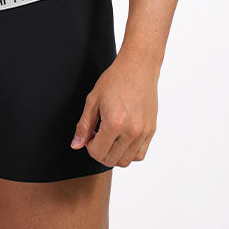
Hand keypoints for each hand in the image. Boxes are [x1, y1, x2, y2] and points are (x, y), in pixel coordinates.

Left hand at [70, 50, 158, 166]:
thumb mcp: (93, 100)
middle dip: (99, 152)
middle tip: (97, 136)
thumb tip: (76, 145)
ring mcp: (143, 132)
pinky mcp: (151, 130)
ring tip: (110, 137)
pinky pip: (140, 154)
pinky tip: (122, 138)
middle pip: (111, 160)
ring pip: (126, 161)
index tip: (89, 135)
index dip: (88, 146)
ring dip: (114, 154)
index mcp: (115, 123)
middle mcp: (132, 131)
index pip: (97, 153)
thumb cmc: (115, 79)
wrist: (138, 67)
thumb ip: (84, 125)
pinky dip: (129, 152)